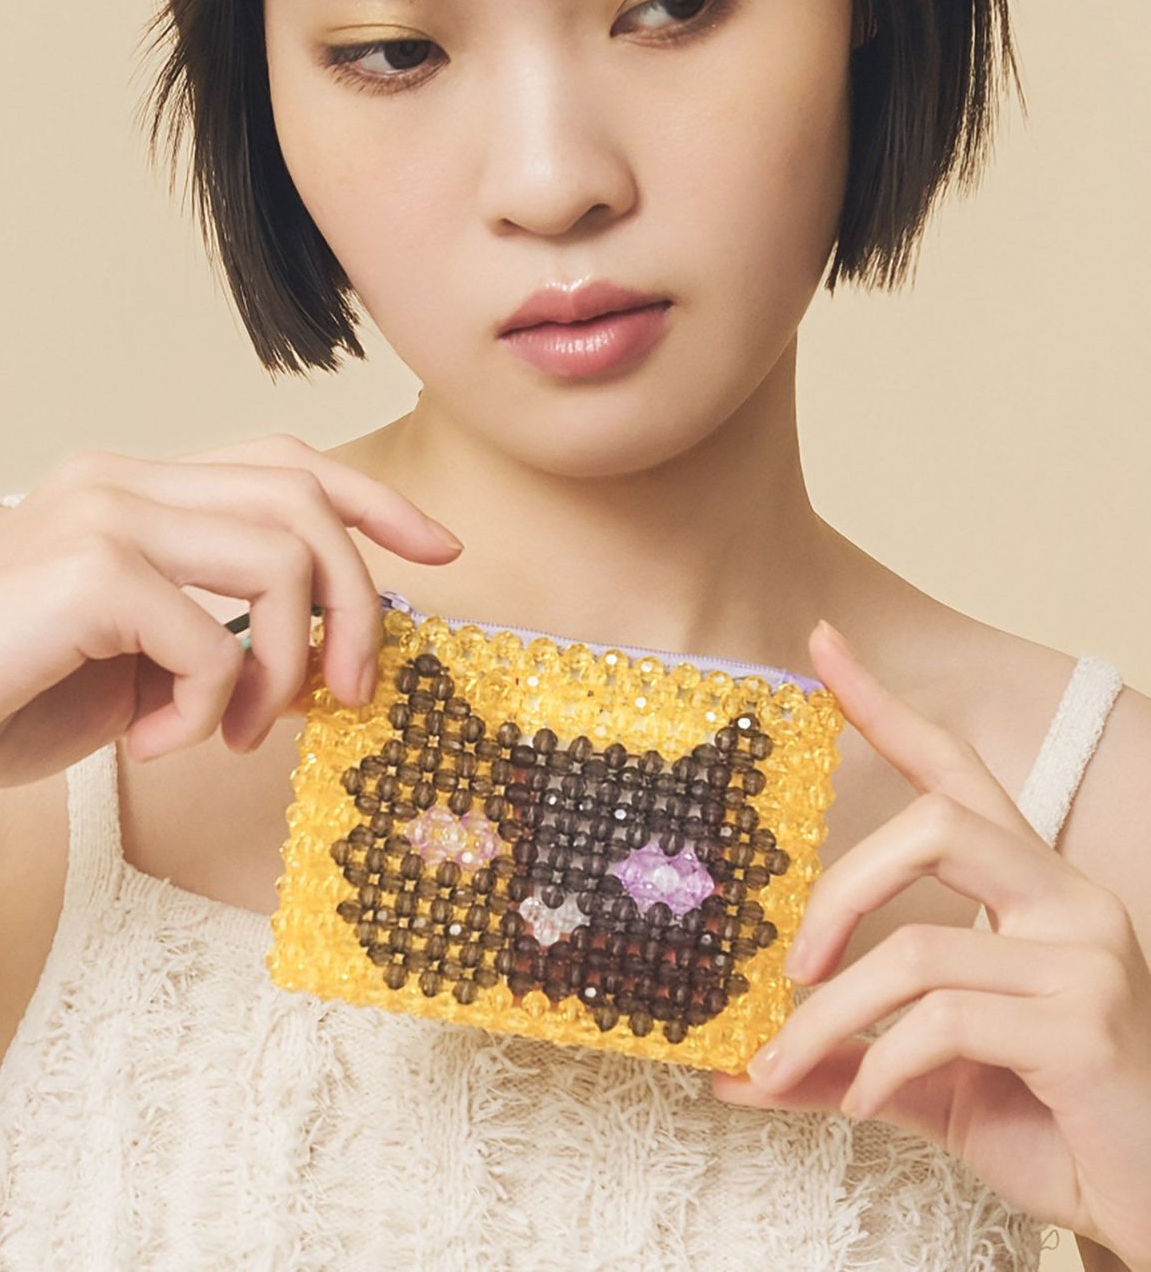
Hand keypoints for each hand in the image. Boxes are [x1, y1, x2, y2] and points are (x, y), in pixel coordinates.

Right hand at [0, 434, 463, 788]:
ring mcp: (102, 517)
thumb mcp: (133, 661)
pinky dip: (208, 705)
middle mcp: (121, 482)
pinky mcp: (87, 573)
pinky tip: (151, 740)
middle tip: (352, 691)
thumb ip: (216, 635)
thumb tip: (316, 658)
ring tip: (236, 730)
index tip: (438, 549)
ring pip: (280, 558)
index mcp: (134, 490)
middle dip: (358, 601)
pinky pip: (212, 636)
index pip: (281, 462)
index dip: (373, 500)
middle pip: (302, 503)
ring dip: (287, 665)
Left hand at [711, 621, 1150, 1270]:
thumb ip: (847, 1054)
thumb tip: (736, 1069)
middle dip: (838, 894)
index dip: (885, 705)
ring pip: (917, 949)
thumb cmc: (1046, 1120)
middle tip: (790, 969)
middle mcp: (1069, 901)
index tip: (822, 644)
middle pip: (935, 827)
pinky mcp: (1086, 1027)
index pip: (955, 771)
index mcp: (1032, 888)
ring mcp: (1086, 958)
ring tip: (787, 1067)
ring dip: (828, 1020)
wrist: (1147, 1201)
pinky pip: (947, 1021)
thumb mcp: (931, 1074)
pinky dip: (878, 1067)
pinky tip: (861, 1103)